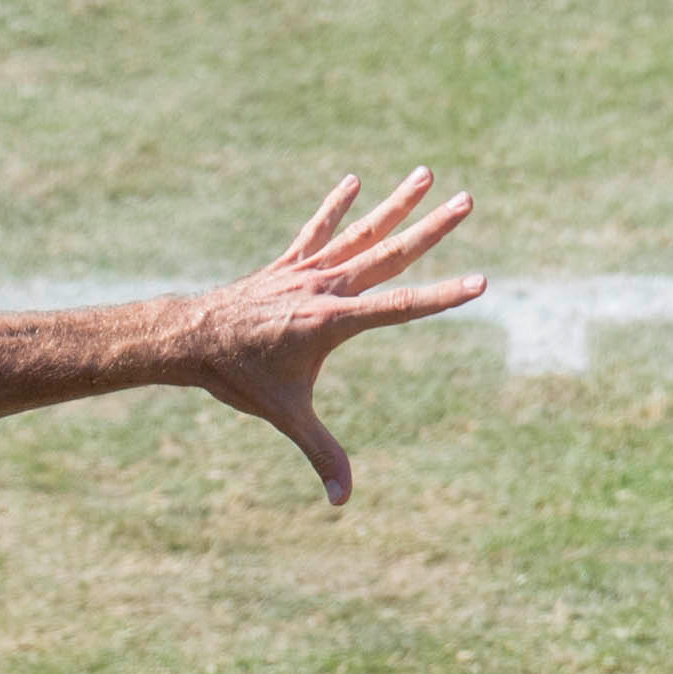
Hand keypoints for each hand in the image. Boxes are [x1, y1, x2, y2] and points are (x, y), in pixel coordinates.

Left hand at [170, 170, 484, 504]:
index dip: (445, 296)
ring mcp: (306, 273)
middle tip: (469, 200)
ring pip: (361, 233)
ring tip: (426, 173)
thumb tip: (341, 501)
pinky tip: (353, 181)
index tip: (483, 282)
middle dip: (433, 229)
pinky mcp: (287, 267)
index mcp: (334, 322)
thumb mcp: (286, 417)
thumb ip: (321, 454)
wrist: (189, 341)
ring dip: (395, 204)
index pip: (403, 307)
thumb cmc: (239, 379)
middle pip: (391, 253)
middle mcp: (326, 289)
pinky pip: (317, 232)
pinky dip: (335, 208)